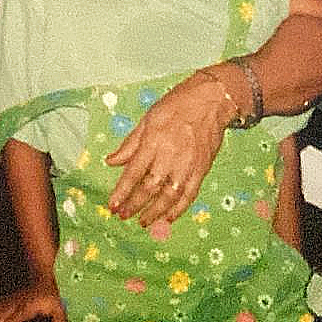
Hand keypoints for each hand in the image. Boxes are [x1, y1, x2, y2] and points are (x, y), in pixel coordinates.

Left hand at [104, 70, 231, 225]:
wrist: (211, 100)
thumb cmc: (176, 106)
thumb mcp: (147, 119)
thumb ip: (130, 144)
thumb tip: (111, 162)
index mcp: (154, 141)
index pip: (134, 172)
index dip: (122, 191)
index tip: (112, 205)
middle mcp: (170, 155)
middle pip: (150, 187)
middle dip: (135, 205)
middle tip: (122, 216)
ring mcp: (188, 164)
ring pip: (170, 195)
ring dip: (155, 212)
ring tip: (143, 221)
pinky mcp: (202, 169)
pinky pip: (189, 194)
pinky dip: (178, 209)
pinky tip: (167, 218)